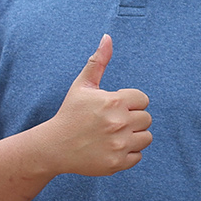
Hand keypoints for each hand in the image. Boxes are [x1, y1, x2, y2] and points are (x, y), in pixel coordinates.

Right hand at [45, 34, 151, 175]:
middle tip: (112, 123)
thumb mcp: (82, 85)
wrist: (53, 147)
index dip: (129, 103)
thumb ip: (98, 61)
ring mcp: (118, 145)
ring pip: (146, 138)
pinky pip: (138, 156)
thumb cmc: (70, 113)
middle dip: (132, 119)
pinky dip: (128, 153)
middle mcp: (118, 123)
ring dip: (134, 136)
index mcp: (113, 102)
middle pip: (146, 119)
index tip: (114, 108)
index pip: (143, 100)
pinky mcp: (117, 163)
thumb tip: (108, 37)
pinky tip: (110, 148)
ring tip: (114, 135)